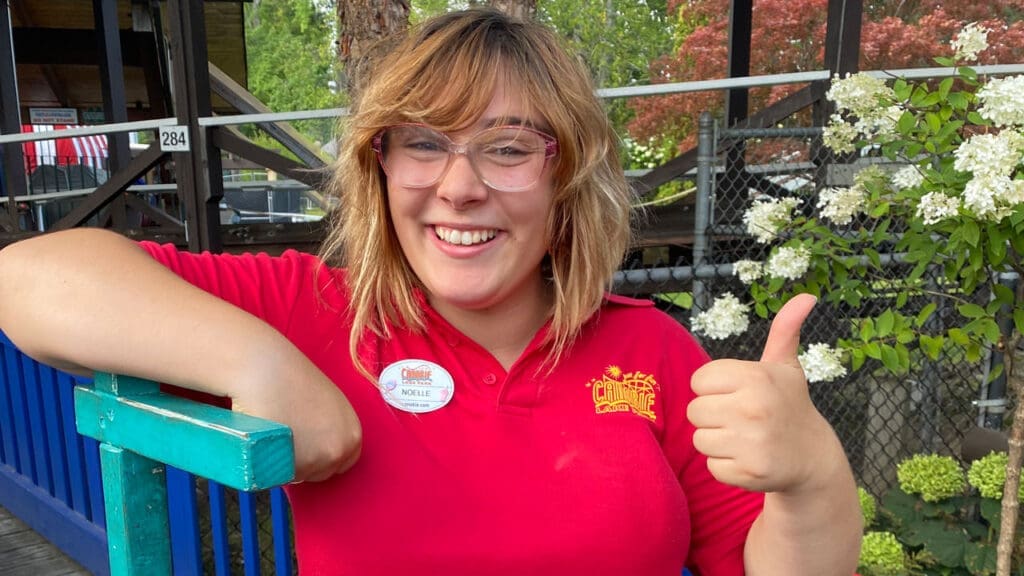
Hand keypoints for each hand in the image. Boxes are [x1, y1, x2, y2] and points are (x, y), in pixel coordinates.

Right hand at [230, 351, 361, 482]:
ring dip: (287, 464)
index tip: (310, 447)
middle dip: (306, 462)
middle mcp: (340, 450)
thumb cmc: (291, 380)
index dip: (324, 455)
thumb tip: (322, 445)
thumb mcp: (328, 404)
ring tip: (274, 437)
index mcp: (353, 434)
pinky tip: (265, 442)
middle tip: (288, 438)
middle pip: (322, 472)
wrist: (266, 371)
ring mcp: (317, 461)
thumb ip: (332, 428)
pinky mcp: (290, 467)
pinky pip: (279, 476)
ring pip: (299, 475)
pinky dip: (270, 465)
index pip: (344, 461)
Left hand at [687, 293, 833, 493]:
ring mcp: (752, 442)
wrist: (813, 457)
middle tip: (741, 419)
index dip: (714, 388)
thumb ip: (785, 330)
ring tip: (745, 438)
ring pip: (699, 439)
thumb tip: (806, 296)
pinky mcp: (750, 473)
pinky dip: (726, 466)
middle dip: (713, 416)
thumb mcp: (785, 366)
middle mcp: (753, 407)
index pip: (698, 381)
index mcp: (755, 376)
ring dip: (718, 442)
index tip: (738, 394)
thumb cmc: (789, 404)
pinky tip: (749, 459)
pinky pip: (712, 466)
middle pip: (694, 411)